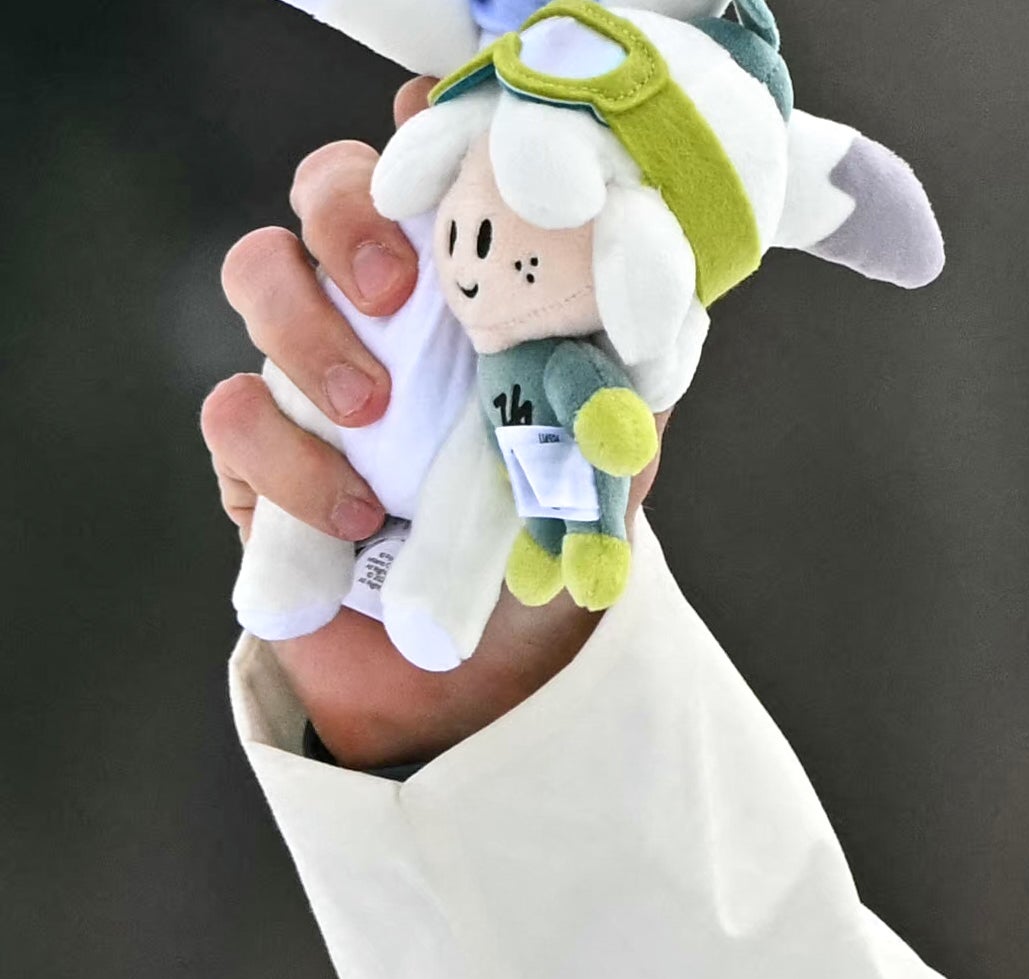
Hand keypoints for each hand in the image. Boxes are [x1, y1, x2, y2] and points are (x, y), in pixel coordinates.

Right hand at [197, 82, 633, 771]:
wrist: (484, 658)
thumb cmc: (546, 530)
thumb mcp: (608, 456)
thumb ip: (621, 386)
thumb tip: (651, 324)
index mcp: (468, 283)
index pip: (432, 170)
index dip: (425, 131)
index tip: (436, 127)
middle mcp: (380, 302)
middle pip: (327, 189)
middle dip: (345, 213)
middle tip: (388, 285)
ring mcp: (307, 362)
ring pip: (259, 273)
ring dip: (307, 333)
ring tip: (370, 414)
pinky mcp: (258, 445)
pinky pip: (234, 414)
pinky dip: (288, 461)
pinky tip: (355, 514)